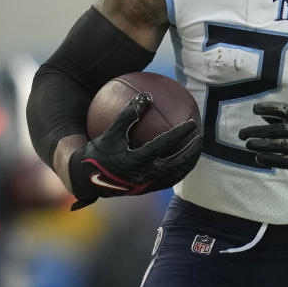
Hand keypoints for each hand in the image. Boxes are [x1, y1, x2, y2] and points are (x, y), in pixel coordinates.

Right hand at [68, 92, 200, 209]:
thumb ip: (128, 114)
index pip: (164, 145)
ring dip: (189, 162)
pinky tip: (183, 160)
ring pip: (176, 175)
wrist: (87, 180)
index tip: (192, 123)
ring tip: (197, 149)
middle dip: (192, 151)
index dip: (180, 134)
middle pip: (177, 163)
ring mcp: (147, 185)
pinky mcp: (147, 190)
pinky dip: (179, 170)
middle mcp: (144, 175)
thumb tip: (146, 96)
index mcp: (136, 161)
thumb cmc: (98, 152)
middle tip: (201, 137)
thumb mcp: (110, 132)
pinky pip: (169, 180)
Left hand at [238, 102, 287, 187]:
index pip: (287, 111)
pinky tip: (259, 158)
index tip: (254, 109)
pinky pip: (287, 161)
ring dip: (263, 145)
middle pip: (281, 129)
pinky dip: (272, 159)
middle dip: (259, 131)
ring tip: (248, 145)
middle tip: (242, 134)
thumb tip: (263, 113)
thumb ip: (284, 121)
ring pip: (283, 144)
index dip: (270, 108)